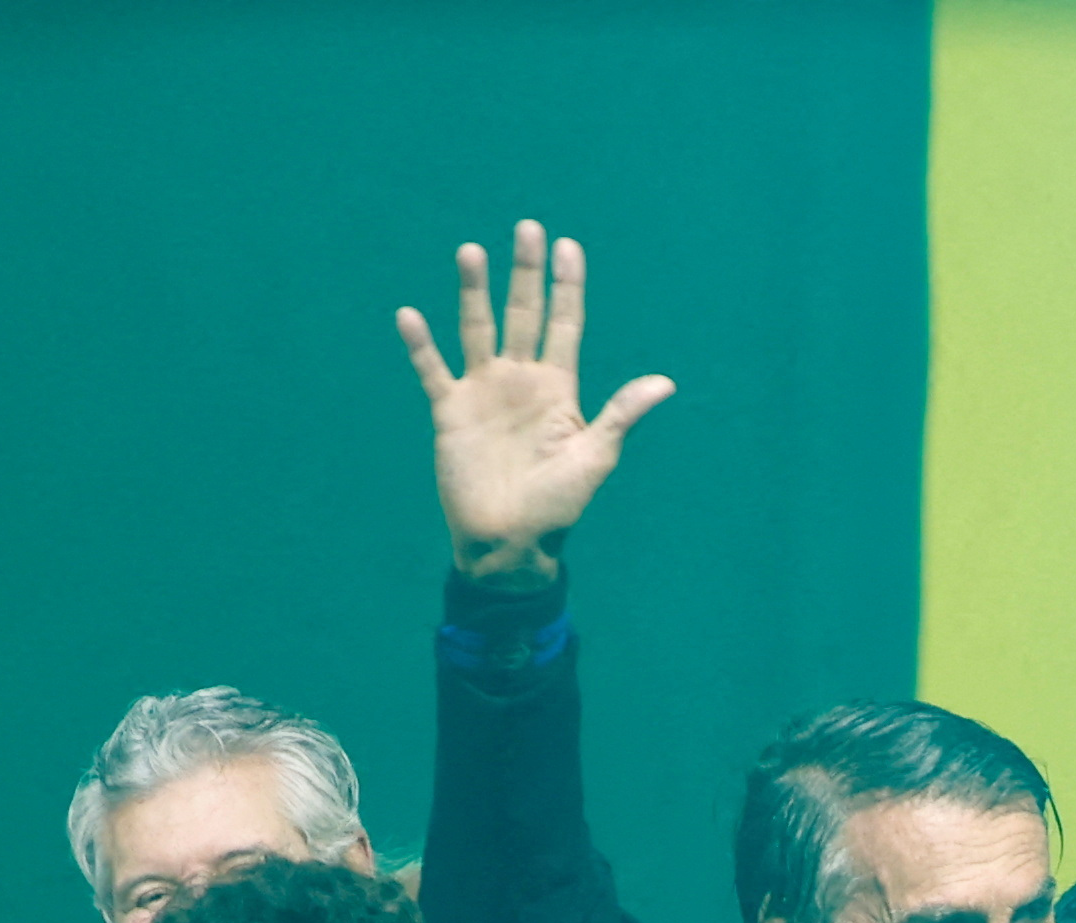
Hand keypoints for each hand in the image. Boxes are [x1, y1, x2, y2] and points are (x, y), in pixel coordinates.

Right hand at [402, 221, 673, 582]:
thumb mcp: (594, 459)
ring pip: (477, 328)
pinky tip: (410, 315)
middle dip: (525, 272)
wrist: (509, 542)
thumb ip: (620, 415)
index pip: (564, 324)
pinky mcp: (450, 412)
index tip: (568, 246)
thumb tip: (665, 383)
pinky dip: (421, 345)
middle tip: (528, 228)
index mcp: (558, 388)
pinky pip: (433, 371)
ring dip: (473, 292)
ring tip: (471, 251)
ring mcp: (484, 392)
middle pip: (523, 313)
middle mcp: (520, 381)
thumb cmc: (557, 507)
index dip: (566, 286)